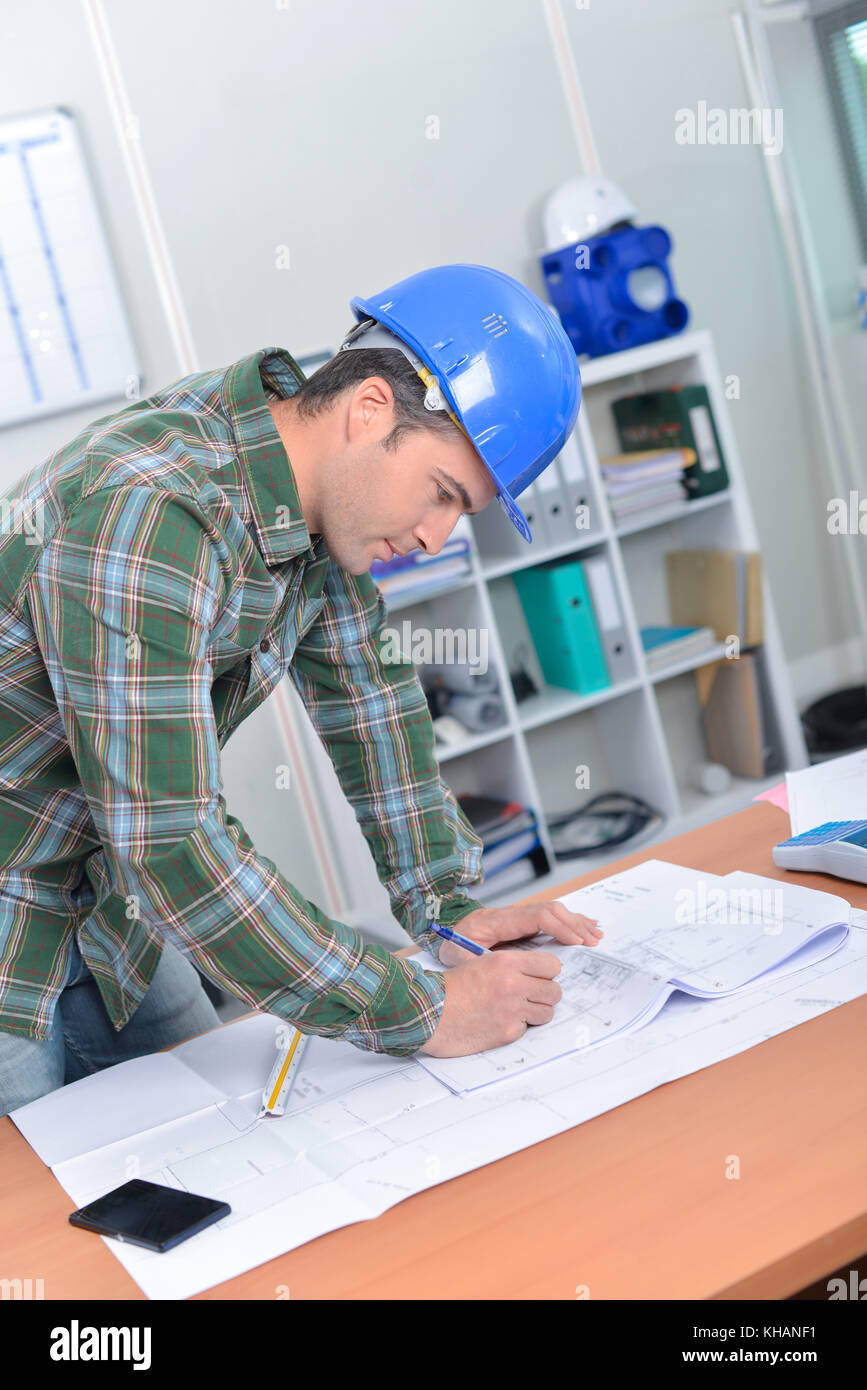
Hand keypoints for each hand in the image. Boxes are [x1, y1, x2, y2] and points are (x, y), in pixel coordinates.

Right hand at [418, 948, 563, 1056]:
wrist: (430, 1012)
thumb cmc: (453, 987)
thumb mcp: (483, 962)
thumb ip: (513, 966)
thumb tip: (538, 973)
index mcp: (507, 962)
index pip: (552, 965)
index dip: (547, 972)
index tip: (540, 976)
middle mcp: (514, 985)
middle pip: (554, 990)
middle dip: (544, 993)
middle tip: (529, 995)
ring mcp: (512, 1010)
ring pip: (547, 1012)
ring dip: (535, 1012)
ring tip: (516, 1009)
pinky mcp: (508, 1032)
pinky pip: (527, 1028)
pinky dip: (518, 1026)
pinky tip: (500, 1020)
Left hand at [434, 902, 602, 967]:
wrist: (446, 933)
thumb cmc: (453, 945)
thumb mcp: (457, 955)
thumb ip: (476, 960)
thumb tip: (498, 966)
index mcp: (499, 920)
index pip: (536, 916)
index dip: (558, 927)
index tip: (575, 941)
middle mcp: (512, 914)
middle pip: (550, 910)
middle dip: (574, 924)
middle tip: (592, 940)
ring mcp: (518, 917)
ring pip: (553, 912)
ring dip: (575, 922)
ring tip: (595, 934)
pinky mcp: (522, 923)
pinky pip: (549, 918)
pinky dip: (568, 922)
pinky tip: (583, 928)